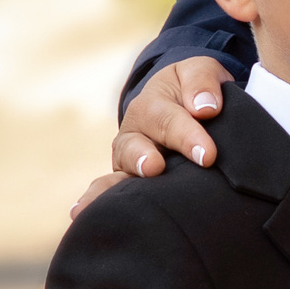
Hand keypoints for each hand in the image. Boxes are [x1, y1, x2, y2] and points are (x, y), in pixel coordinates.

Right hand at [70, 56, 232, 218]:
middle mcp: (133, 135)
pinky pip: (112, 193)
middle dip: (143, 158)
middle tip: (154, 168)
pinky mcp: (129, 183)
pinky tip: (81, 216)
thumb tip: (205, 108)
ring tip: (111, 201)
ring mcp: (128, 161)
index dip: (187, 137)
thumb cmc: (193, 90)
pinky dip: (97, 203)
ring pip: (116, 173)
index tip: (208, 155)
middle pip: (134, 147)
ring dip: (112, 186)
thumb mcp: (199, 72)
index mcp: (151, 105)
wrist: (183, 105)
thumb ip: (202, 81)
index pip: (168, 120)